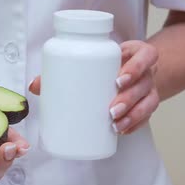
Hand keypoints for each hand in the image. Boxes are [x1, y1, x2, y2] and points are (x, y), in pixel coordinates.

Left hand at [28, 40, 159, 134]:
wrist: (132, 67)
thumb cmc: (108, 62)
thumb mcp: (94, 57)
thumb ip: (64, 67)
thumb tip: (35, 85)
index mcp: (136, 53)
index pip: (146, 56)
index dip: (136, 67)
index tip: (118, 79)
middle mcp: (147, 71)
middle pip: (145, 83)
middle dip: (129, 98)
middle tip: (110, 109)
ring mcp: (149, 88)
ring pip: (149, 102)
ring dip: (133, 115)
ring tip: (114, 124)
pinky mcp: (147, 104)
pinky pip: (147, 116)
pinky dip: (135, 125)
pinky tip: (122, 131)